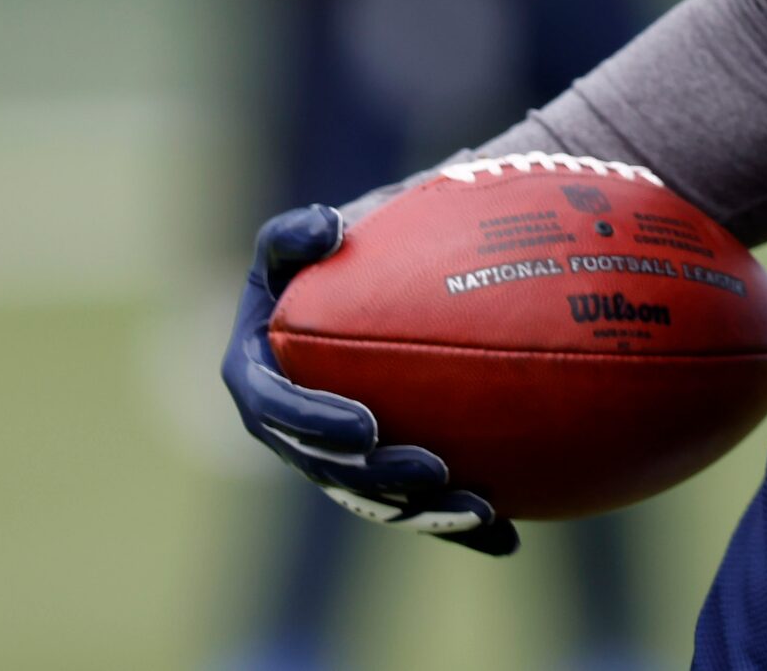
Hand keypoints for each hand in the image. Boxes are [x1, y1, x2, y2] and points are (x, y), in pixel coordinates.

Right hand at [221, 204, 520, 555]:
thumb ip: (293, 233)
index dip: (315, 426)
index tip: (366, 424)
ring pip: (375, 501)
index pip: (277, 412)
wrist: (361, 279)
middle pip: (329, 470)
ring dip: (424, 513)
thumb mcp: (295, 239)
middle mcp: (289, 429)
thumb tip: (326, 226)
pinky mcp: (376, 476)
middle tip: (431, 468)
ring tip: (480, 507)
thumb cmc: (322, 253)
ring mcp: (333, 458)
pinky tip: (509, 539)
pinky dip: (458, 528)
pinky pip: (415, 508)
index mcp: (258, 376)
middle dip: (378, 480)